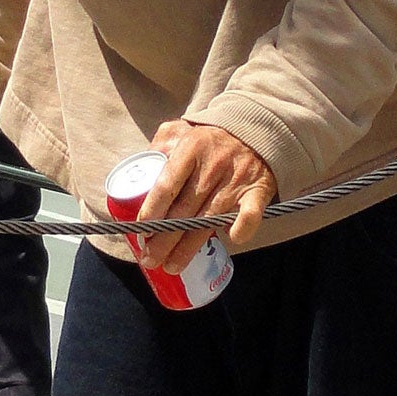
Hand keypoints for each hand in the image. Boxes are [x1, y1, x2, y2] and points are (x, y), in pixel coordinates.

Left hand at [133, 120, 276, 272]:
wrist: (255, 130)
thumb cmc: (210, 138)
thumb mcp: (181, 129)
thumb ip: (159, 145)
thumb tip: (140, 168)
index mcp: (190, 149)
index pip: (167, 185)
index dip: (153, 210)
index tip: (142, 230)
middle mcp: (212, 167)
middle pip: (184, 211)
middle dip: (164, 239)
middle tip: (150, 258)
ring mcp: (236, 180)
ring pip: (209, 220)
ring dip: (189, 247)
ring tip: (172, 266)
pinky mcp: (257, 191)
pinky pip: (250, 214)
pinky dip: (241, 228)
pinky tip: (229, 239)